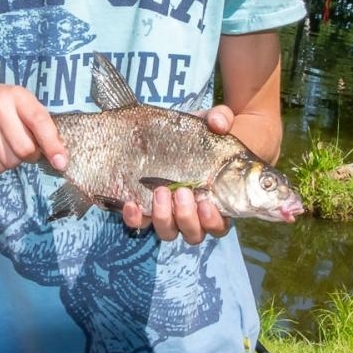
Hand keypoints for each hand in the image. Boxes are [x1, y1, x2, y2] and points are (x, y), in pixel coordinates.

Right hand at [0, 83, 67, 173]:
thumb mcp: (21, 105)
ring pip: (10, 161)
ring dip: (14, 161)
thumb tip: (60, 157)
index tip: (61, 162)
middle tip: (27, 148)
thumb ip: (42, 124)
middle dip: (31, 155)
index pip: (39, 121)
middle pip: (25, 149)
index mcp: (16, 95)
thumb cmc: (2, 107)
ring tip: (7, 145)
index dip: (52, 145)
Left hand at [120, 102, 234, 244]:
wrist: (177, 134)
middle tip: (182, 192)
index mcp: (215, 202)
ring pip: (167, 232)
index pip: (219, 225)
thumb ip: (221, 119)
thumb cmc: (202, 134)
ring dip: (163, 217)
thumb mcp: (214, 122)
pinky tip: (131, 204)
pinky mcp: (146, 208)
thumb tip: (218, 122)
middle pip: (192, 234)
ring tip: (159, 192)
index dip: (213, 221)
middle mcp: (192, 215)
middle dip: (186, 217)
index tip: (206, 204)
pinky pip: (140, 222)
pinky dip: (135, 218)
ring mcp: (168, 214)